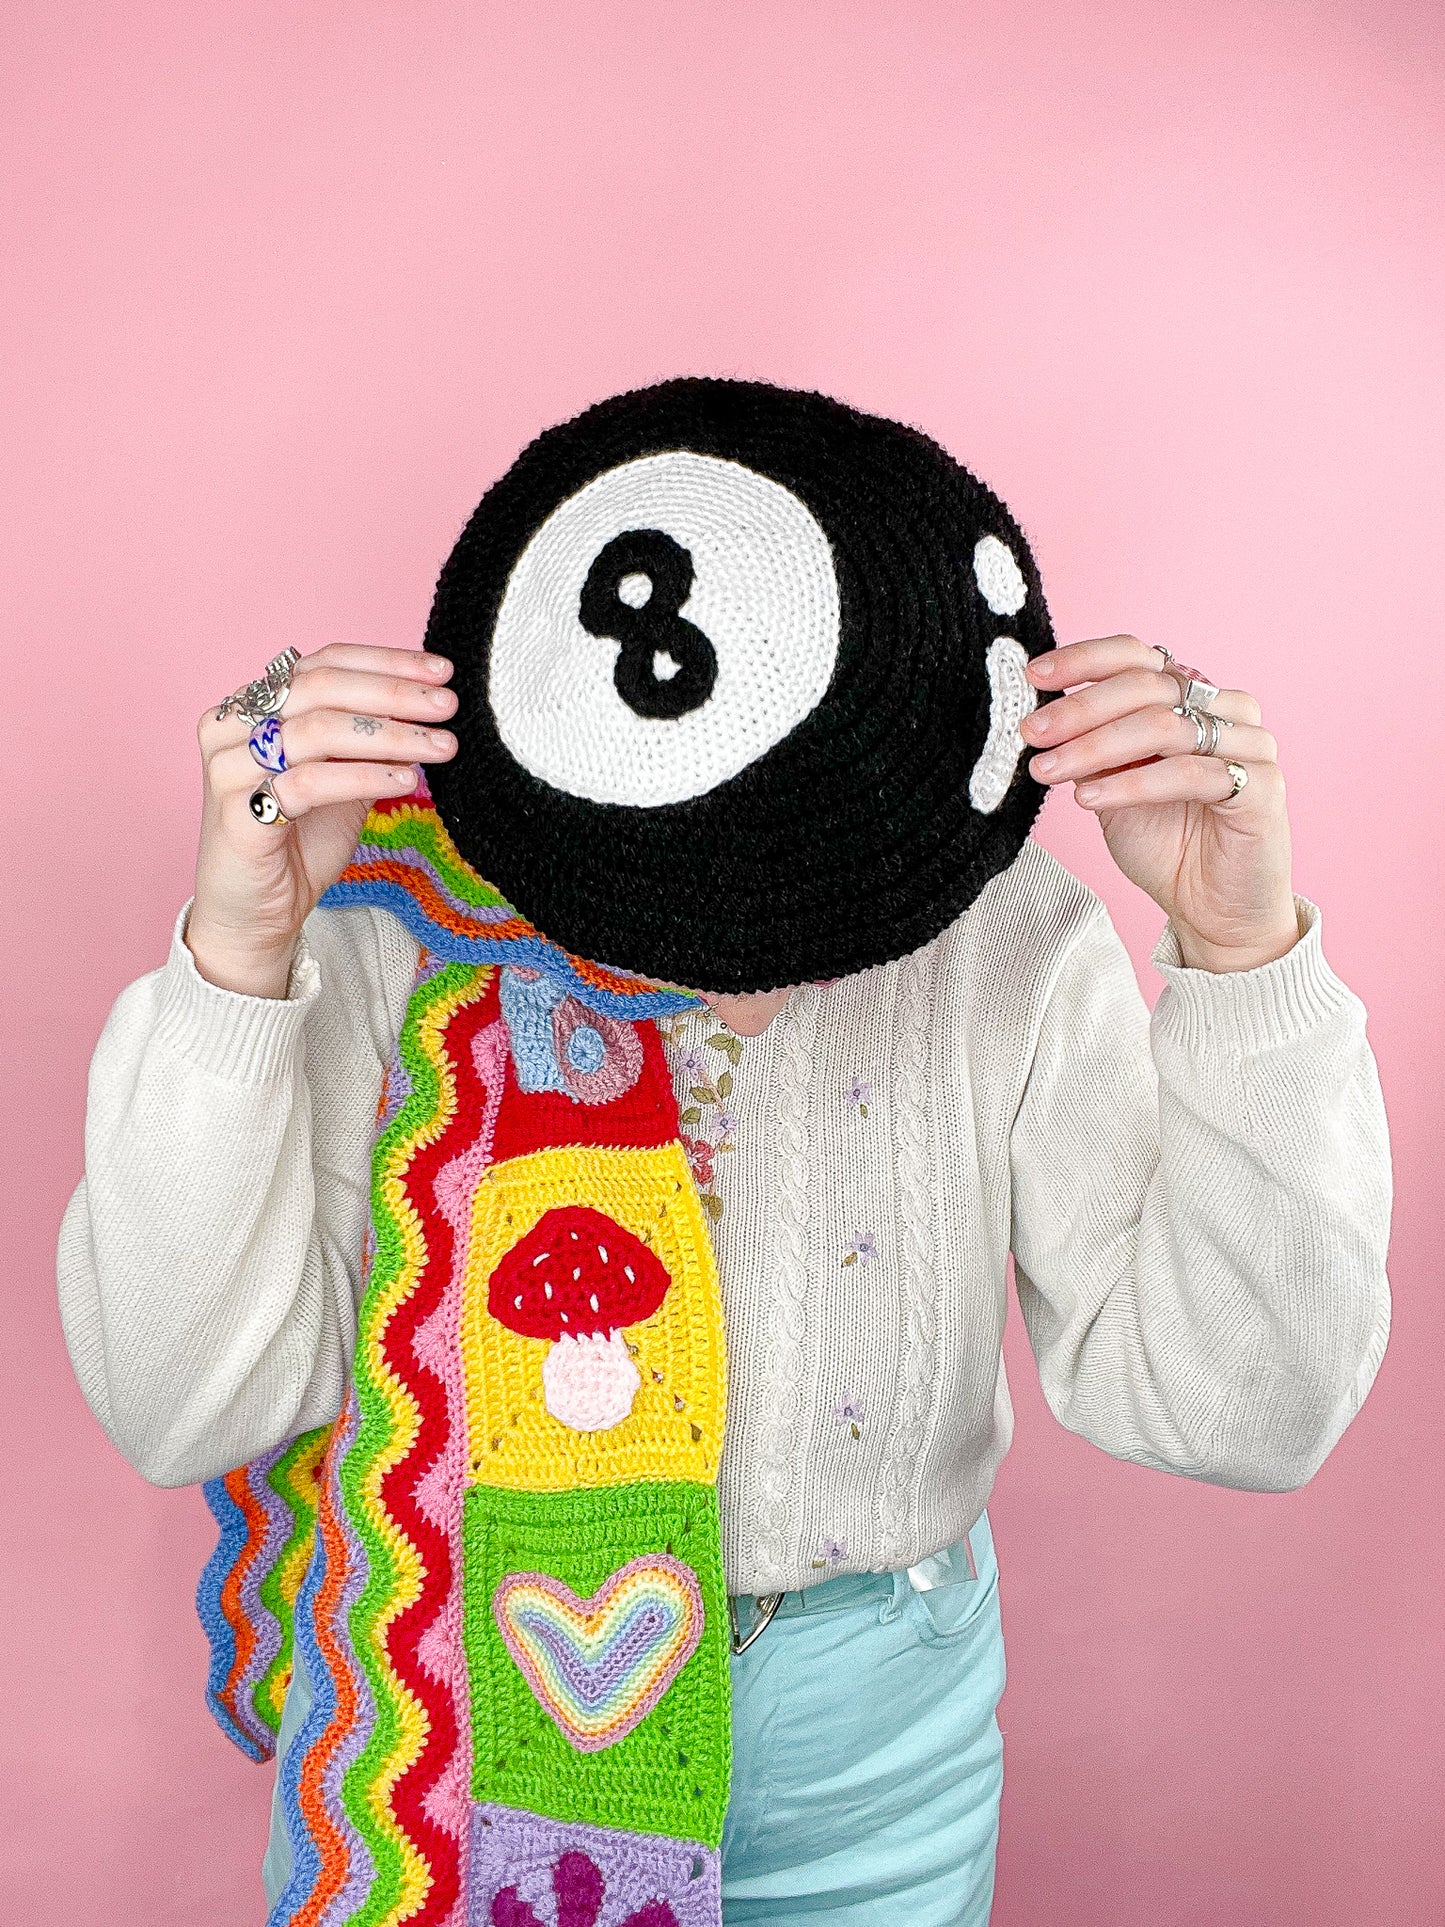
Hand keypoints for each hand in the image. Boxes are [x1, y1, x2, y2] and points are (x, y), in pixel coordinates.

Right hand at [187, 644, 457, 995]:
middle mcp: (231, 726)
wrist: (255, 914)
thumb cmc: (296, 843)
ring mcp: (229, 766)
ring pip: (318, 730)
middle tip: (448, 705)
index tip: (441, 670)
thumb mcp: (344, 780)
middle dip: (394, 694)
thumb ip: (370, 742)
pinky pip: (309, 781)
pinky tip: (406, 780)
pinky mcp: (237, 811)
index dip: (386, 662)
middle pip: (321, 688)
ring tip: (440, 745)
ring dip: (390, 735)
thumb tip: (427, 707)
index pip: (324, 663)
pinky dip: (364, 777)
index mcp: (252, 706)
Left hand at [1020, 636, 1298, 972]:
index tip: (1034, 677)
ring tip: (1049, 771)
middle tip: (1032, 733)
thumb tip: (1041, 715)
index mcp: (1191, 698)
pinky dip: (1131, 784)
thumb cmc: (1167, 845)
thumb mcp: (1111, 786)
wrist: (1213, 911)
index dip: (1084, 660)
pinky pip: (1189, 773)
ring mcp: (1250, 744)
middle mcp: (1226, 710)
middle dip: (1080, 709)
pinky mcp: (1262, 786)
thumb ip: (1091, 747)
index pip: (1138, 656)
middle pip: (1147, 686)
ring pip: (1164, 726)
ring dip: (1096, 747)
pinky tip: (1088, 798)